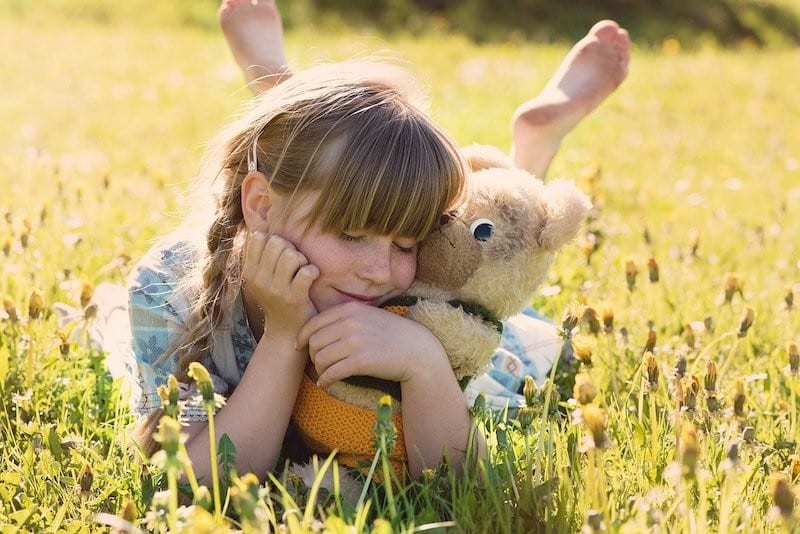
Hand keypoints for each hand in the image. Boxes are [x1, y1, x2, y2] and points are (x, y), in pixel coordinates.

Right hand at [242, 231, 318, 340]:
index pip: (259, 237)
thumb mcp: (261, 278)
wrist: (285, 333)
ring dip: (302, 260)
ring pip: (292, 255)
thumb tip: (262, 228)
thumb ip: (261, 255)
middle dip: (291, 249)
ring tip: (302, 271)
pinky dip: (313, 272)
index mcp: (249, 271)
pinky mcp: (294, 299)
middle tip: (295, 264)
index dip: (274, 240)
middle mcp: (259, 280)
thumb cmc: (277, 298)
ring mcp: (276, 290)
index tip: (280, 255)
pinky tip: (312, 278)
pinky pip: (307, 271)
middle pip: (278, 242)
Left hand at [296, 301, 446, 387]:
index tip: (300, 346)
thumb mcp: (368, 316)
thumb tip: (316, 330)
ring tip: (325, 373)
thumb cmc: (391, 334)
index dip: (302, 337)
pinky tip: (326, 383)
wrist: (417, 350)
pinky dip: (325, 380)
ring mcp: (355, 342)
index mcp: (350, 309)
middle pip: (314, 342)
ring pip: (320, 358)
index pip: (314, 323)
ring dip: (319, 369)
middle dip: (312, 355)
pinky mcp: (361, 361)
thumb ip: (345, 318)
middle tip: (319, 363)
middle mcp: (350, 323)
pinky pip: (332, 373)